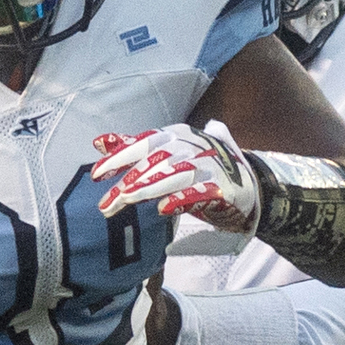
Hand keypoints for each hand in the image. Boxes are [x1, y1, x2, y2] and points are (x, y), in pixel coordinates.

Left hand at [94, 122, 259, 231]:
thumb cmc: (200, 169)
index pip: (143, 143)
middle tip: (106, 203)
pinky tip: (164, 208)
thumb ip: (134, 148)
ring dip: (148, 188)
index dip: (119, 157)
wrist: (248, 186)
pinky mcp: (222, 188)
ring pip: (174, 174)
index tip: (96, 175)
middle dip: (127, 181)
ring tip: (127, 201)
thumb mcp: (166, 154)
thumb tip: (99, 141)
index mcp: (177, 135)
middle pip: (155, 161)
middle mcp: (192, 145)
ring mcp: (209, 165)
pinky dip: (181, 198)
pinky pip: (199, 192)